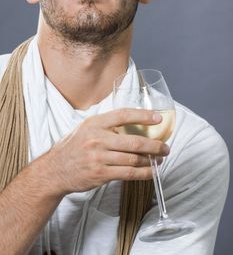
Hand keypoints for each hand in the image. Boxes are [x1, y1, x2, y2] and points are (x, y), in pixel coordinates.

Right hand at [48, 108, 169, 194]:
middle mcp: (97, 139)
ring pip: (133, 159)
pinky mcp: (100, 174)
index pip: (123, 115)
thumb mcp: (85, 128)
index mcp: (95, 124)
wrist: (55, 170)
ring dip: (151, 160)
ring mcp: (99, 158)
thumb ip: (106, 125)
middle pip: (133, 141)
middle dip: (154, 145)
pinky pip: (127, 174)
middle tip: (165, 147)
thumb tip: (132, 122)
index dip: (143, 115)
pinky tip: (151, 172)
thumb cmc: (73, 147)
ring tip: (160, 159)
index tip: (158, 118)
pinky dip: (143, 173)